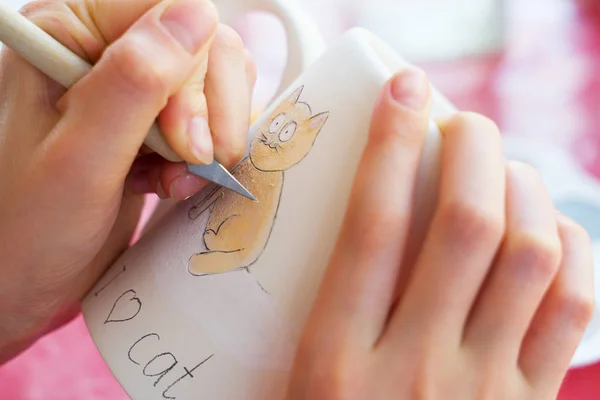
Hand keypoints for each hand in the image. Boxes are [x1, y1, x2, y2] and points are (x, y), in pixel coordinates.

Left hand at [0, 0, 254, 361]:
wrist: (20, 277)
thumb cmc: (28, 226)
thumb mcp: (82, 158)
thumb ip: (135, 82)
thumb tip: (198, 15)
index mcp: (70, 33)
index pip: (170, 13)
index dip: (194, 74)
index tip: (186, 141)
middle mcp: (104, 50)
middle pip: (203, 46)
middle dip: (210, 110)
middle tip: (193, 162)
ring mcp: (132, 88)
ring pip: (214, 82)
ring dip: (211, 136)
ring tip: (180, 177)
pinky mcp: (153, 123)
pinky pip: (210, 117)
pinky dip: (206, 155)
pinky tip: (176, 182)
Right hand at [287, 69, 593, 398]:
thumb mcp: (288, 393)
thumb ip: (297, 322)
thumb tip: (308, 243)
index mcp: (335, 364)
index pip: (371, 227)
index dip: (388, 146)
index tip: (402, 92)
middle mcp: (415, 370)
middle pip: (465, 225)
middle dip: (471, 148)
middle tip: (459, 121)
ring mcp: (483, 389)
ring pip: (531, 255)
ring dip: (524, 188)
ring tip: (502, 166)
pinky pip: (573, 308)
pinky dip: (572, 250)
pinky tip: (548, 230)